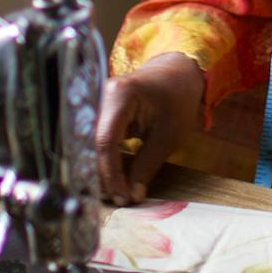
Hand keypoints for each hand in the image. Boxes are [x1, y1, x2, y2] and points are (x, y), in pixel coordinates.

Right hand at [95, 53, 203, 204]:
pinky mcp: (102, 111)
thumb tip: (132, 196)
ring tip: (115, 194)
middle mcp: (102, 96)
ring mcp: (99, 102)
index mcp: (120, 95)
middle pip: (94, 144)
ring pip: (93, 144)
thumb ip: (148, 165)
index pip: (106, 141)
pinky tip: (112, 180)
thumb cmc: (178, 99)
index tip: (121, 198)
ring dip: (102, 170)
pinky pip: (98, 140)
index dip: (111, 174)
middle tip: (116, 201)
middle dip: (103, 175)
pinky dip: (105, 160)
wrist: (178, 72)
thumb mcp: (169, 134)